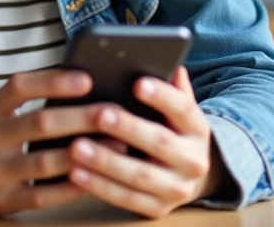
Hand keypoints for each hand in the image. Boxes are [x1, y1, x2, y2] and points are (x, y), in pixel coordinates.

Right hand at [0, 69, 117, 216]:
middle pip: (38, 124)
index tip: (86, 78)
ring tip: (118, 144)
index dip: (52, 81)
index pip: (18, 88)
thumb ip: (30, 101)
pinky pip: (43, 195)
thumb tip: (86, 85)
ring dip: (85, 153)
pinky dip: (71, 186)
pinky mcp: (4, 202)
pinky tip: (96, 176)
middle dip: (80, 117)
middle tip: (114, 111)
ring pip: (44, 162)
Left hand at [66, 66, 222, 218]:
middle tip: (99, 114)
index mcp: (198, 129)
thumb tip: (171, 63)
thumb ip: (172, 88)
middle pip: (160, 142)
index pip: (184, 108)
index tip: (137, 83)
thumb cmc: (171, 131)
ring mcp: (177, 189)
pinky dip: (99, 186)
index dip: (162, 96)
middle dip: (128, 128)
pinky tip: (75, 173)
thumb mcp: (177, 110)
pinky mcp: (157, 209)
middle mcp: (194, 161)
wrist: (189, 178)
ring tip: (76, 146)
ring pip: (140, 176)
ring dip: (106, 161)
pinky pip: (126, 199)